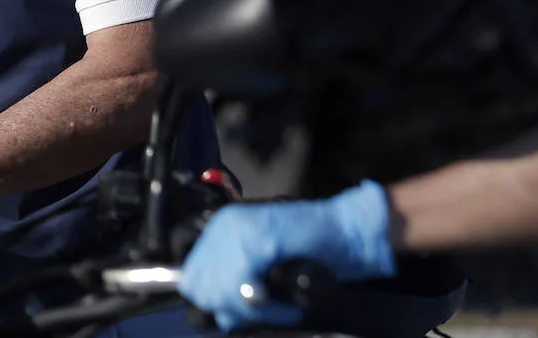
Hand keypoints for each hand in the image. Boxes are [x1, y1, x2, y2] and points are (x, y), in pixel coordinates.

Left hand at [179, 180, 395, 330]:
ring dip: (252, 312)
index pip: (191, 281)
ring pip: (221, 294)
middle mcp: (224, 226)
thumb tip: (213, 312)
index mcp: (219, 228)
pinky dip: (268, 308)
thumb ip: (231, 284)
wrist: (347, 233)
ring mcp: (240, 230)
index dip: (215, 303)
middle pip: (203, 290)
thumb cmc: (309, 253)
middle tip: (266, 310)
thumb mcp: (260, 268)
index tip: (243, 310)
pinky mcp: (260, 240)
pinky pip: (244, 290)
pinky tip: (288, 306)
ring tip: (281, 308)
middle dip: (232, 309)